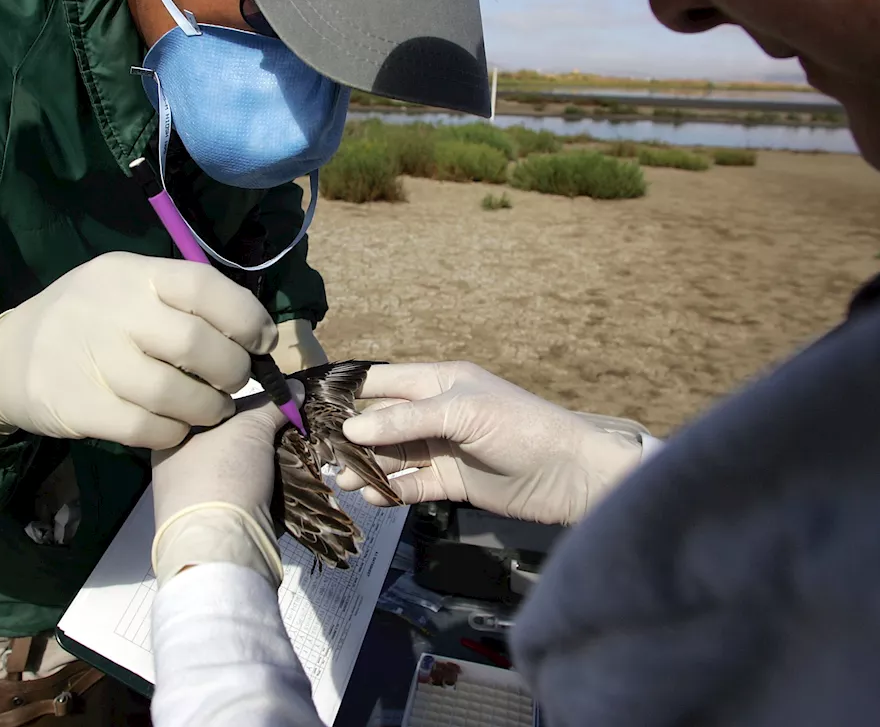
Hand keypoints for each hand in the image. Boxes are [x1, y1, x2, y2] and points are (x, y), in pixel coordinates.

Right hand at [0, 251, 277, 448]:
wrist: (3, 358)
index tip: (260, 340)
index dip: (245, 316)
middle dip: (232, 370)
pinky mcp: (80, 406)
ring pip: (175, 392)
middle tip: (235, 380)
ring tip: (213, 408)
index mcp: (132, 274)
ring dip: (208, 407)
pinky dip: (172, 432)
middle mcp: (113, 311)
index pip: (203, 286)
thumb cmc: (85, 319)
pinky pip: (146, 427)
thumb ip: (179, 301)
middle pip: (196, 345)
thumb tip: (252, 329)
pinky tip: (176, 427)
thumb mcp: (124, 287)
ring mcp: (93, 359)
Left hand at [149, 383, 303, 587]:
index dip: (246, 400)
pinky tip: (290, 473)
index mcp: (171, 440)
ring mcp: (198, 496)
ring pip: (241, 465)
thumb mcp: (249, 429)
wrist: (222, 547)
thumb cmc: (222, 476)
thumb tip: (296, 389)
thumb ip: (273, 406)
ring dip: (269, 457)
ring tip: (297, 444)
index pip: (212, 408)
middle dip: (261, 430)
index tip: (276, 398)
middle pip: (229, 437)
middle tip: (291, 420)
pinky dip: (268, 482)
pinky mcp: (220, 520)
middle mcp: (179, 467)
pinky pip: (248, 490)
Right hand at [338, 362, 647, 524]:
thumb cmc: (520, 428)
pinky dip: (390, 491)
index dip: (349, 392)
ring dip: (367, 468)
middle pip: (382, 423)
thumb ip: (405, 422)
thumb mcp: (462, 413)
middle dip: (352, 438)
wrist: (569, 475)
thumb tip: (351, 428)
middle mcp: (436, 412)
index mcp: (439, 381)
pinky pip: (411, 485)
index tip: (310, 405)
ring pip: (392, 457)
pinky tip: (373, 499)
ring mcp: (442, 448)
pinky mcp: (450, 482)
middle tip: (320, 456)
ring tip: (342, 483)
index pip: (383, 381)